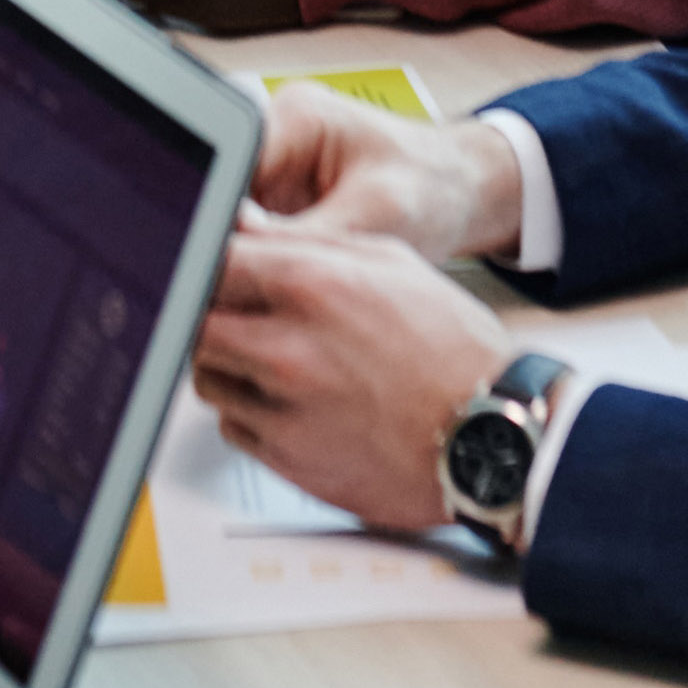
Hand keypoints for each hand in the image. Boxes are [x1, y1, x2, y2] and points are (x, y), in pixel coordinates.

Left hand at [190, 223, 513, 528]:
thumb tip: (243, 226)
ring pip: (205, 378)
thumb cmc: (454, 349)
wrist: (495, 436)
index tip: (209, 267)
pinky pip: (233, 428)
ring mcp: (283, 411)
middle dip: (207, 315)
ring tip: (280, 362)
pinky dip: (251, 414)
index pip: (208, 261)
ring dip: (227, 366)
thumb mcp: (390, 262)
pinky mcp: (287, 461)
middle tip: (238, 316)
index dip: (202, 262)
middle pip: (192, 323)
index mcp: (313, 285)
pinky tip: (297, 403)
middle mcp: (288, 349)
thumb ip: (307, 241)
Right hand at [245, 83, 524, 267]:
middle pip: (220, 193)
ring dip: (247, 257)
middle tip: (244, 290)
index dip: (215, 218)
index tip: (222, 265)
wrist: (465, 192)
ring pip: (230, 221)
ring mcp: (274, 169)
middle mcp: (275, 135)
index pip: (227, 163)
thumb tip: (243, 264)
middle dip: (229, 243)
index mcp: (296, 116)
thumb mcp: (377, 218)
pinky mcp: (279, 200)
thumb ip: (304, 238)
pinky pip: (251, 236)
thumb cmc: (435, 188)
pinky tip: (281, 288)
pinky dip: (264, 264)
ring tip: (271, 291)